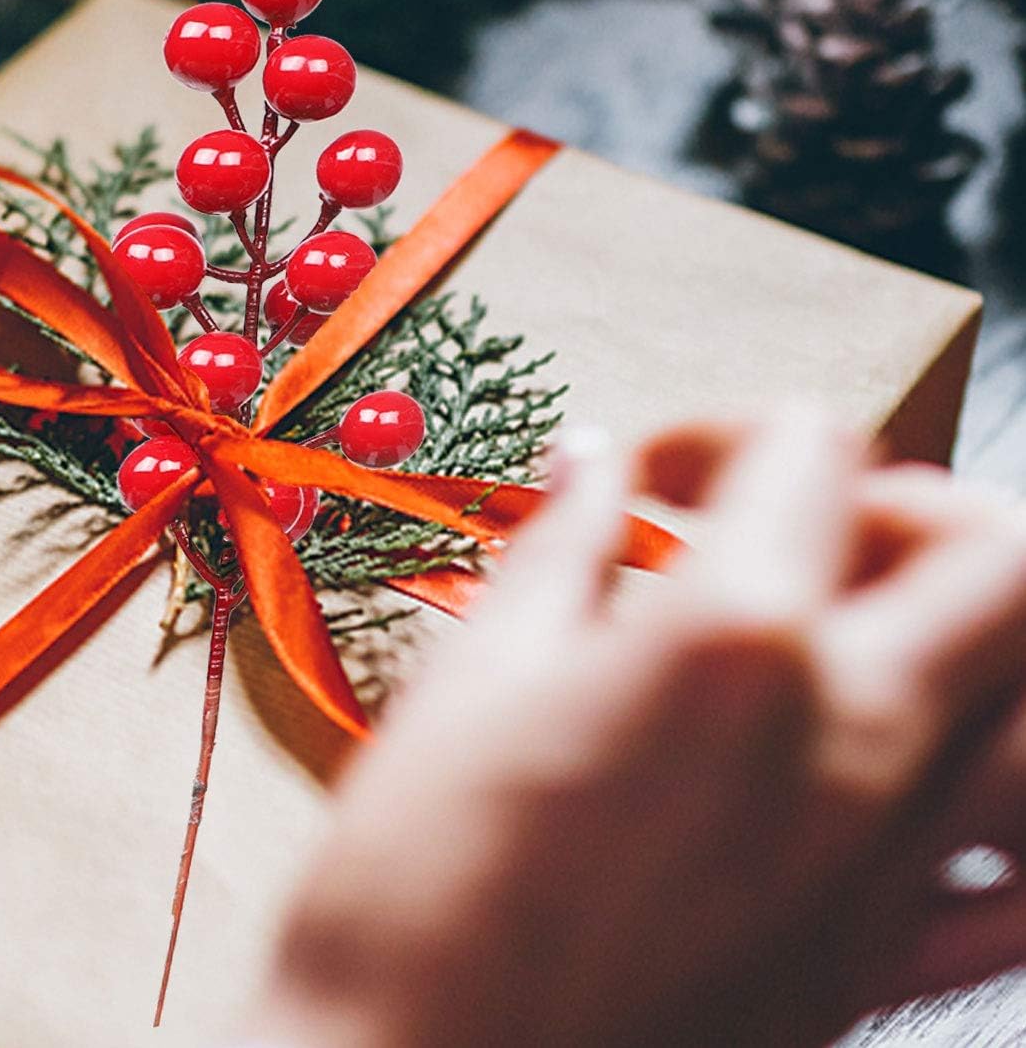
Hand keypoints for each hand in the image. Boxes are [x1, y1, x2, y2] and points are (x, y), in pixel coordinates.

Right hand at [257, 409, 1025, 1047]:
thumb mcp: (477, 667)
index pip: (815, 448)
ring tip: (852, 636)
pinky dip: (988, 809)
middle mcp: (848, 730)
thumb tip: (595, 462)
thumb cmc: (420, 868)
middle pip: (991, 548)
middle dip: (903, 502)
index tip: (654, 481)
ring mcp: (883, 851)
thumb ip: (565, 543)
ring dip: (966, 636)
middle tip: (792, 531)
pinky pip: (1008, 878)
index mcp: (736, 635)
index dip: (727, 433)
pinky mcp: (878, 954)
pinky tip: (893, 781)